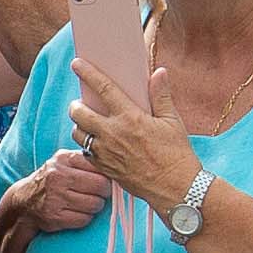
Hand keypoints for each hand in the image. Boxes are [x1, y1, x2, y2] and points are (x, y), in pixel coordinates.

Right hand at [1, 147, 111, 237]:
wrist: (24, 201)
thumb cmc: (52, 179)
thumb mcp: (64, 162)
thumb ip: (86, 159)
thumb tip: (115, 166)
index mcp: (63, 159)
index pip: (100, 167)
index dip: (106, 176)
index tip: (104, 180)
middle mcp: (58, 176)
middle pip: (101, 186)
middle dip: (104, 192)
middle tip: (98, 194)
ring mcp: (55, 197)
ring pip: (95, 204)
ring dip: (95, 206)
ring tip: (86, 203)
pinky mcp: (54, 217)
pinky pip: (84, 219)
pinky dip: (85, 218)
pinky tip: (77, 212)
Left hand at [68, 60, 203, 210]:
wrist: (175, 188)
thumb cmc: (177, 154)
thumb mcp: (173, 122)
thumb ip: (161, 95)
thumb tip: (159, 72)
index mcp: (130, 118)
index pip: (103, 89)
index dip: (88, 74)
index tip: (77, 64)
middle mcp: (112, 134)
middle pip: (79, 113)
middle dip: (76, 105)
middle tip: (81, 103)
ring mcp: (105, 153)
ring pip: (77, 134)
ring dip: (79, 126)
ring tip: (88, 124)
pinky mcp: (104, 168)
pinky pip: (84, 153)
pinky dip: (86, 145)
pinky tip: (96, 143)